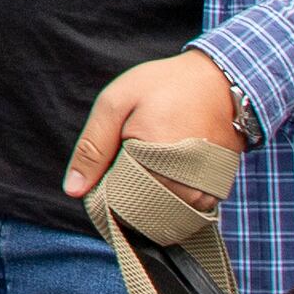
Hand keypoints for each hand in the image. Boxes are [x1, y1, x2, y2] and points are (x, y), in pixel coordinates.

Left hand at [63, 49, 251, 203]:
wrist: (220, 79)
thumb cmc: (166, 86)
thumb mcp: (117, 103)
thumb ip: (93, 147)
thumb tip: (73, 190)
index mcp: (157, 166)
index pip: (115, 201)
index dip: (106, 182)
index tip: (115, 152)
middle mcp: (185, 190)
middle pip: (137, 212)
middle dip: (126, 189)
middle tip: (135, 148)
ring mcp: (204, 197)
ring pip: (158, 213)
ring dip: (148, 193)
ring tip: (154, 153)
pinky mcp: (214, 196)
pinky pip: (179, 208)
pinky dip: (167, 193)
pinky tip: (168, 164)